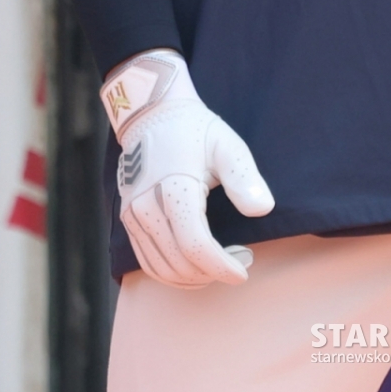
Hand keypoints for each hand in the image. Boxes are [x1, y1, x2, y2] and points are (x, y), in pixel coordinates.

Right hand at [101, 49, 274, 288]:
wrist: (152, 114)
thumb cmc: (193, 129)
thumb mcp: (226, 144)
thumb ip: (244, 177)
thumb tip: (263, 209)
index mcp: (174, 188)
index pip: (196, 244)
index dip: (221, 266)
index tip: (244, 271)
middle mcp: (147, 207)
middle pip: (179, 262)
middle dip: (213, 272)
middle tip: (242, 259)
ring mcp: (133, 216)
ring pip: (161, 269)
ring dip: (194, 277)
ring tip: (222, 264)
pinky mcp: (127, 220)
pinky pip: (147, 262)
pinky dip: (172, 274)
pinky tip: (196, 268)